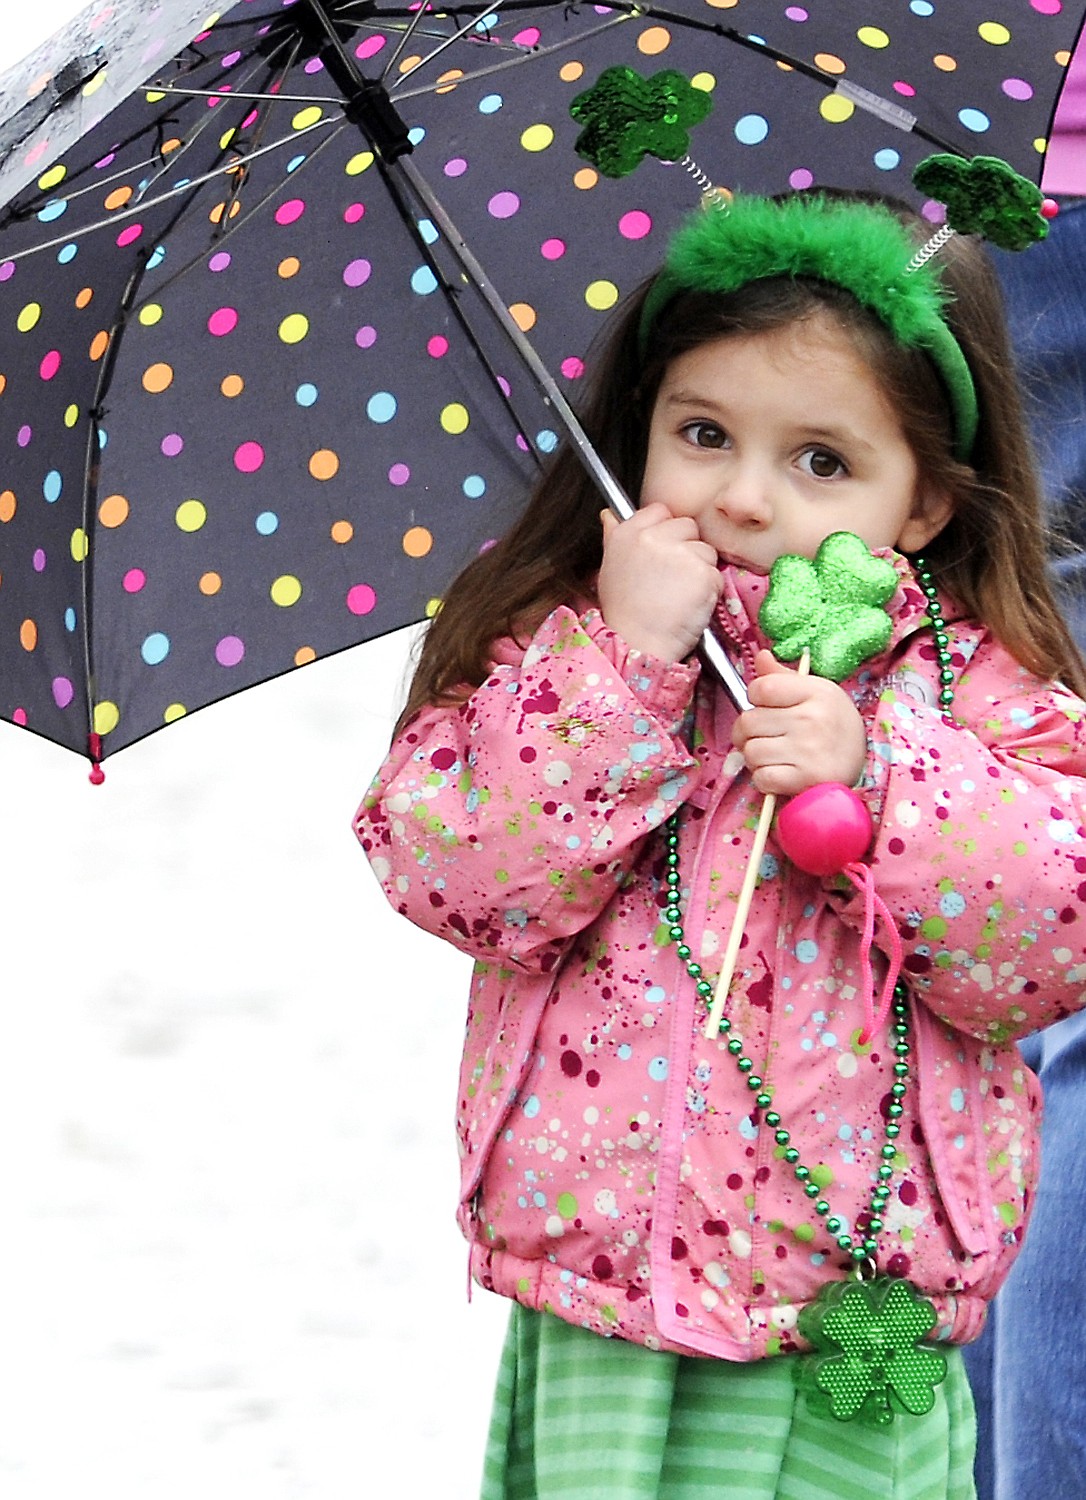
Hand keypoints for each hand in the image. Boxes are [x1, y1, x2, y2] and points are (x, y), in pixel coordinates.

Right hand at [597, 504, 721, 662]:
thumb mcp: (610, 568)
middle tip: (671, 580)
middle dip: (687, 550)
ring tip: (679, 596)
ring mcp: (679, 553)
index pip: (661, 510)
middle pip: (688, 527)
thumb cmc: (623, 612)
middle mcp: (652, 536)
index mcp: (628, 532)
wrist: (637, 643)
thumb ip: (614, 536)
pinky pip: (716, 575)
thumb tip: (609, 514)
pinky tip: (689, 606)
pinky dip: (709, 592)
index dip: (667, 531)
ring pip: (706, 551)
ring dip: (700, 572)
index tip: (662, 553)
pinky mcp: (702, 572)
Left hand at [732, 650, 866, 794]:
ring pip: (751, 752)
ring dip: (756, 758)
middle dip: (749, 732)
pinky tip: (780, 773)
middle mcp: (812, 718)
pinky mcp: (806, 779)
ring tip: (775, 756)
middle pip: (748, 722)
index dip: (755, 698)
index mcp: (816, 691)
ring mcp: (808, 750)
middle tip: (765, 736)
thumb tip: (760, 656)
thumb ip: (782, 677)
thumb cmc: (832, 724)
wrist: (863, 765)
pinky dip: (765, 780)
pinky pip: (761, 778)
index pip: (760, 688)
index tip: (766, 707)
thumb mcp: (814, 692)